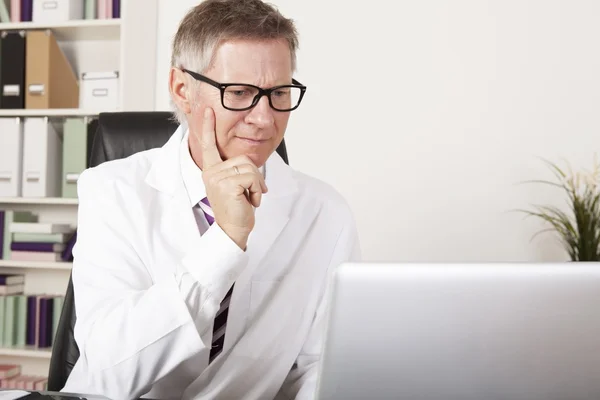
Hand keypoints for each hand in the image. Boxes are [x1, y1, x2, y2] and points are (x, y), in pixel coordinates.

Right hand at [194, 107, 267, 249]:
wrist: (233, 230)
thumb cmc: (237, 209)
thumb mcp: (235, 185)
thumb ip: (237, 170)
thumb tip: (249, 162)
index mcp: (211, 170)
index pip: (208, 145)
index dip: (207, 127)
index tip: (208, 110)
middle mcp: (211, 172)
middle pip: (244, 159)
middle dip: (255, 177)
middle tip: (249, 194)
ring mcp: (217, 177)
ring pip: (250, 167)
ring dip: (257, 185)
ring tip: (248, 198)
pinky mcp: (227, 184)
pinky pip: (253, 177)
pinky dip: (258, 190)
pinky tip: (250, 202)